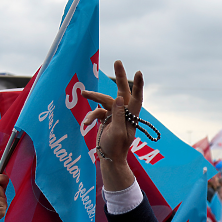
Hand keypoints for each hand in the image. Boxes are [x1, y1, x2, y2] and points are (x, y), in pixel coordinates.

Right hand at [81, 60, 142, 190]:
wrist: (109, 159)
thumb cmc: (115, 148)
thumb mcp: (116, 132)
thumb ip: (117, 115)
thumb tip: (118, 98)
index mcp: (131, 116)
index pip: (136, 98)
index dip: (138, 85)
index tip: (138, 72)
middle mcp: (125, 113)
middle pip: (122, 91)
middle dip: (119, 76)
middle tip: (118, 61)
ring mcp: (115, 115)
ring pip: (105, 101)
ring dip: (94, 98)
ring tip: (83, 93)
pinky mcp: (107, 118)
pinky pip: (97, 112)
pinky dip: (90, 117)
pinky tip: (85, 124)